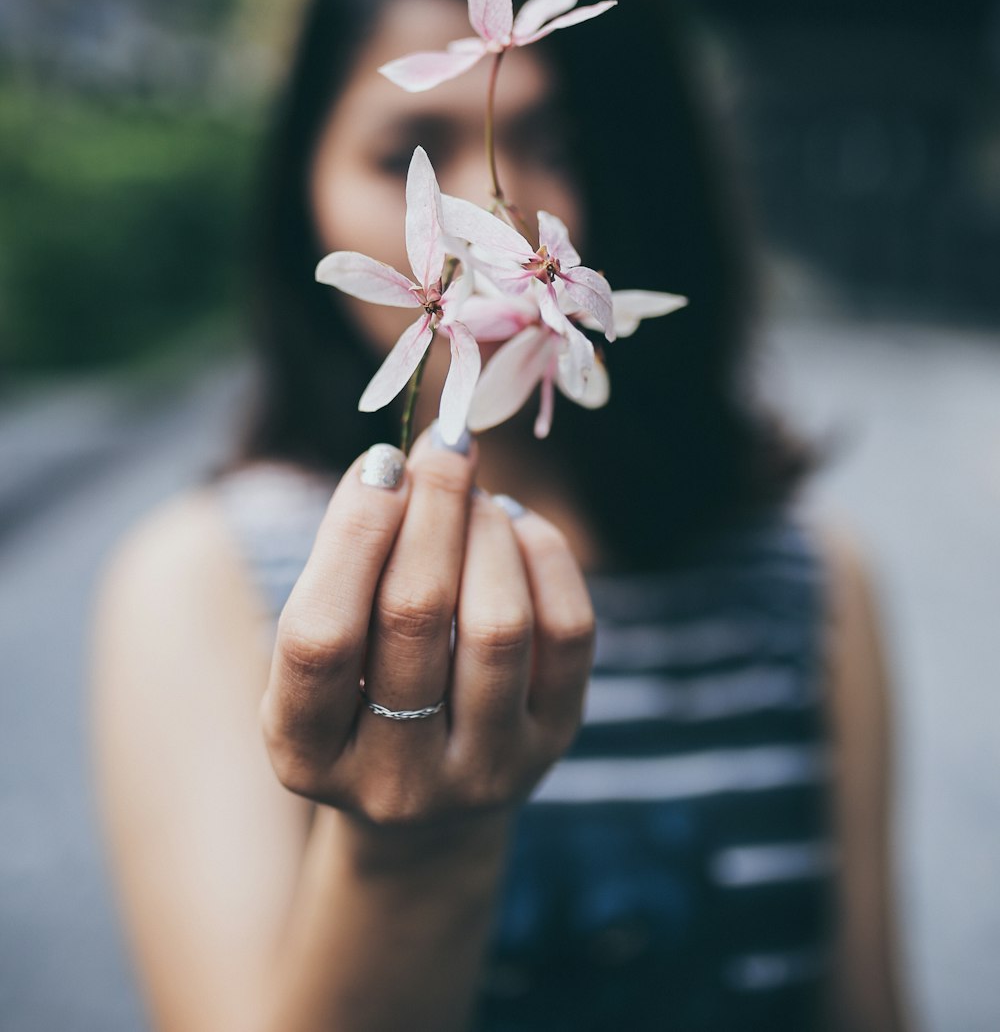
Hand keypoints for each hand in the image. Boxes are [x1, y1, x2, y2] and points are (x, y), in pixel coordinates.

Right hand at [260, 428, 595, 855]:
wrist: (425, 808)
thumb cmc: (354, 695)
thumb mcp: (320, 654)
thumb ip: (341, 570)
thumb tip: (400, 466)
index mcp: (304, 752)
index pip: (320, 637)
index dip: (351, 537)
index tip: (380, 462)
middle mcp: (393, 779)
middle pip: (414, 616)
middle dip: (432, 509)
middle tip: (444, 446)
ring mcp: (481, 771)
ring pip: (497, 623)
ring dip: (486, 530)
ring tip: (473, 491)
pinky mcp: (553, 745)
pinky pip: (566, 633)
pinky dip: (543, 556)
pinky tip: (516, 524)